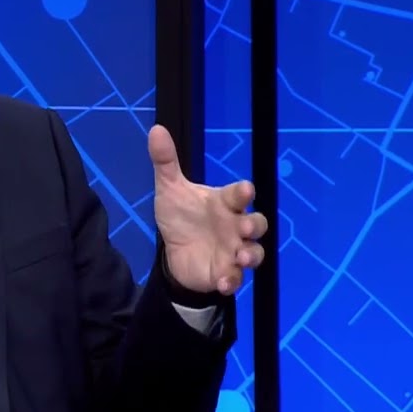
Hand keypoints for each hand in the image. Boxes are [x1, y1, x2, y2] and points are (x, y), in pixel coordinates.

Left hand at [149, 125, 268, 295]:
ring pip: (254, 253)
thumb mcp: (170, 190)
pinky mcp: (225, 273)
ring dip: (251, 255)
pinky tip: (224, 282)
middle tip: (246, 228)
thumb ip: (166, 162)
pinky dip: (232, 281)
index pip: (239, 195)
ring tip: (241, 257)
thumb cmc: (182, 216)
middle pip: (257, 224)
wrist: (175, 251)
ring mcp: (233, 251)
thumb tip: (156, 129)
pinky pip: (235, 279)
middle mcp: (235, 227)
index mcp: (224, 203)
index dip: (243, 192)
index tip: (244, 190)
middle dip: (254, 226)